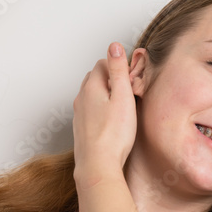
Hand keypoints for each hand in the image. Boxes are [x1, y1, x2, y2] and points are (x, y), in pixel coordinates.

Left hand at [72, 42, 137, 184]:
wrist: (97, 166)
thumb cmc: (114, 134)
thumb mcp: (123, 97)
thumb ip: (119, 70)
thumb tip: (114, 46)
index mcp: (91, 87)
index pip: (103, 63)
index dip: (119, 67)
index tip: (132, 78)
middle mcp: (81, 98)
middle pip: (96, 78)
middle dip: (111, 79)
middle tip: (129, 91)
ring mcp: (79, 114)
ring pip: (92, 95)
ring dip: (105, 95)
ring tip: (122, 107)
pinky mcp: (81, 128)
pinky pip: (90, 110)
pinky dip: (100, 109)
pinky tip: (111, 122)